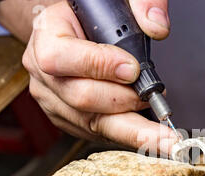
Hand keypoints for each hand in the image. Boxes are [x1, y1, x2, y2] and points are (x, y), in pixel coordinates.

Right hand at [22, 1, 176, 151]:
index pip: (60, 57)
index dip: (98, 65)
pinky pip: (96, 132)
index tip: (133, 69)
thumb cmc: (94, 17)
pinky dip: (124, 134)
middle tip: (154, 101)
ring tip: (160, 130)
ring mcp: (54, 99)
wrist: (77, 31)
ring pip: (91, 121)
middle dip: (124, 101)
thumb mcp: (118, 0)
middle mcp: (44, 71)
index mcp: (47, 34)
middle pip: (80, 98)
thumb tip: (157, 27)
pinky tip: (146, 134)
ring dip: (130, 126)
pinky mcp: (67, 118)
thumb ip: (141, 4)